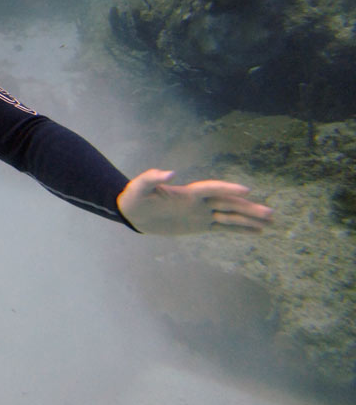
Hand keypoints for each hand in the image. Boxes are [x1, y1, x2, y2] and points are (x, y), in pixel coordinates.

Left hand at [118, 169, 273, 235]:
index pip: (212, 189)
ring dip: (250, 219)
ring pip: (230, 215)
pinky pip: (224, 228)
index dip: (228, 188)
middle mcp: (199, 202)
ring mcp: (201, 213)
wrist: (133, 213)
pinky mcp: (200, 225)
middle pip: (228, 203)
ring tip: (271, 222)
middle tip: (271, 213)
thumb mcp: (138, 188)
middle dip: (248, 208)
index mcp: (187, 192)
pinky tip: (256, 232)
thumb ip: (152, 178)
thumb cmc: (134, 198)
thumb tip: (170, 172)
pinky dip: (240, 229)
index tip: (247, 190)